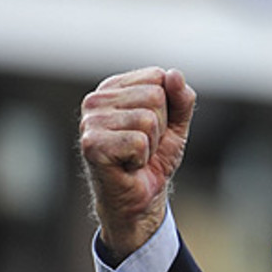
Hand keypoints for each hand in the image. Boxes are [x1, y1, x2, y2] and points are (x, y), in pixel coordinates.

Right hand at [79, 67, 195, 260]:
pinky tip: (128, 165)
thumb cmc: (155, 158)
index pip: (158, 76)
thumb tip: (174, 74)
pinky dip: (142, 158)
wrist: (141, 197)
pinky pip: (139, 142)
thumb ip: (182, 98)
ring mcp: (90, 122)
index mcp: (114, 88)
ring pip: (147, 120)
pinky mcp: (91, 145)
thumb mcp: (177, 124)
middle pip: (154, 96)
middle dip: (160, 127)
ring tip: (136, 155)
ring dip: (151, 145)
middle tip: (145, 145)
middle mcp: (96, 100)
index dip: (168, 106)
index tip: (154, 127)